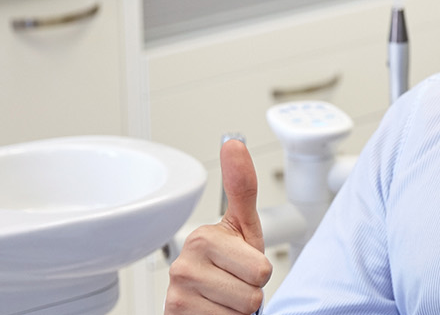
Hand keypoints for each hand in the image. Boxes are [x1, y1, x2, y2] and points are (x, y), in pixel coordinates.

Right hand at [167, 139, 272, 313]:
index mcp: (201, 239)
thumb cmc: (229, 266)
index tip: (242, 266)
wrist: (206, 304)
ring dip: (237, 311)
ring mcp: (178, 296)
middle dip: (249, 293)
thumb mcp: (242, 228)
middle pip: (253, 293)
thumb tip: (233, 143)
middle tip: (234, 285)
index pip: (261, 270)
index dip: (259, 273)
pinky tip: (213, 312)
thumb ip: (242, 188)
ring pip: (241, 313)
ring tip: (224, 299)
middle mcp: (183, 267)